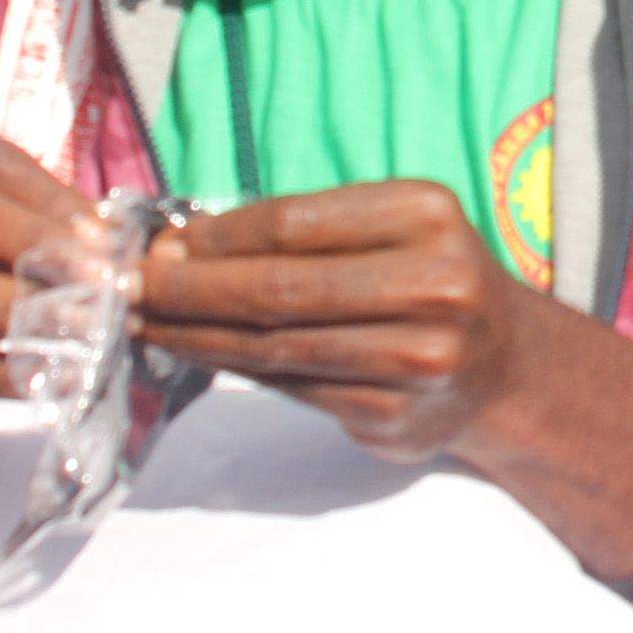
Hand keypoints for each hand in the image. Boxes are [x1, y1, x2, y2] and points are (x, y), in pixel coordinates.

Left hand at [136, 181, 547, 461]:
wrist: (504, 363)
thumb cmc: (425, 277)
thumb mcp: (389, 228)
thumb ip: (305, 234)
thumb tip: (184, 249)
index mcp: (428, 215)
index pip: (297, 223)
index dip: (217, 236)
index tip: (160, 245)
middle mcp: (435, 284)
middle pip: (282, 289)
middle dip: (191, 290)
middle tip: (129, 289)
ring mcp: (421, 358)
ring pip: (279, 348)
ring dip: (198, 337)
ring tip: (146, 324)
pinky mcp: (396, 417)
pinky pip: (295, 390)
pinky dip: (237, 371)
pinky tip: (201, 355)